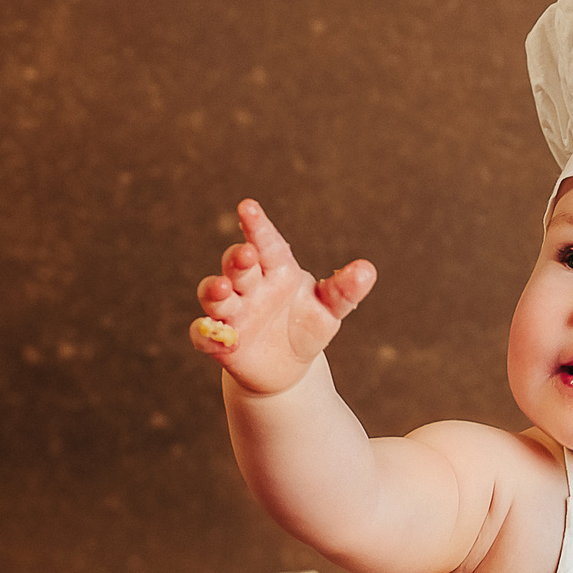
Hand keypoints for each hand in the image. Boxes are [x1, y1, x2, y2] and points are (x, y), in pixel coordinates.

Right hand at [189, 198, 376, 394]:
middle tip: (246, 254)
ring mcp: (232, 313)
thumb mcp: (330, 309)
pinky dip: (205, 334)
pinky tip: (213, 334)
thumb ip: (344, 290)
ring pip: (215, 296)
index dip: (257, 226)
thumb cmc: (307, 325)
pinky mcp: (220, 342)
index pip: (266, 243)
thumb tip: (367, 270)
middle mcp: (250, 287)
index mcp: (277, 270)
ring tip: (221, 287)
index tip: (247, 206)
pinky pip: (204, 335)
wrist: (289, 366)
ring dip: (214, 290)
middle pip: (237, 266)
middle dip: (237, 259)